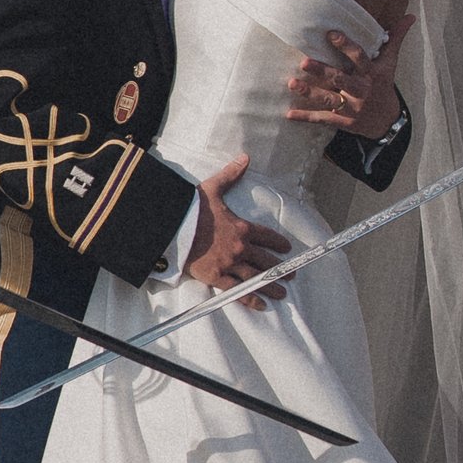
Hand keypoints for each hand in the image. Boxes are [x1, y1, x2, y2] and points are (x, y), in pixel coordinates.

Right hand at [184, 157, 293, 303]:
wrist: (171, 228)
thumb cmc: (191, 209)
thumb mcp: (212, 188)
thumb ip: (230, 175)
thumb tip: (244, 158)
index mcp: (242, 227)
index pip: (267, 236)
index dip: (279, 243)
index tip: (287, 249)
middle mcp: (240, 248)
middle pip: (266, 261)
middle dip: (281, 268)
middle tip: (292, 275)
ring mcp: (229, 264)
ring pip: (256, 278)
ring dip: (271, 286)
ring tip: (282, 292)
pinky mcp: (217, 277)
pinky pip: (238, 291)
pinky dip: (251, 299)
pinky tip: (262, 304)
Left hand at [286, 16, 411, 144]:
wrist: (387, 122)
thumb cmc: (384, 85)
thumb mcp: (390, 63)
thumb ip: (395, 38)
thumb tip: (409, 16)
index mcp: (371, 74)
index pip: (359, 58)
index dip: (346, 46)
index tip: (331, 34)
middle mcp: (361, 91)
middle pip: (341, 80)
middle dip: (323, 72)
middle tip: (304, 62)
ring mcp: (352, 108)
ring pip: (329, 99)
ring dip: (310, 92)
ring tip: (292, 83)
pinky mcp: (343, 121)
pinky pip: (323, 119)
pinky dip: (306, 117)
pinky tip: (289, 114)